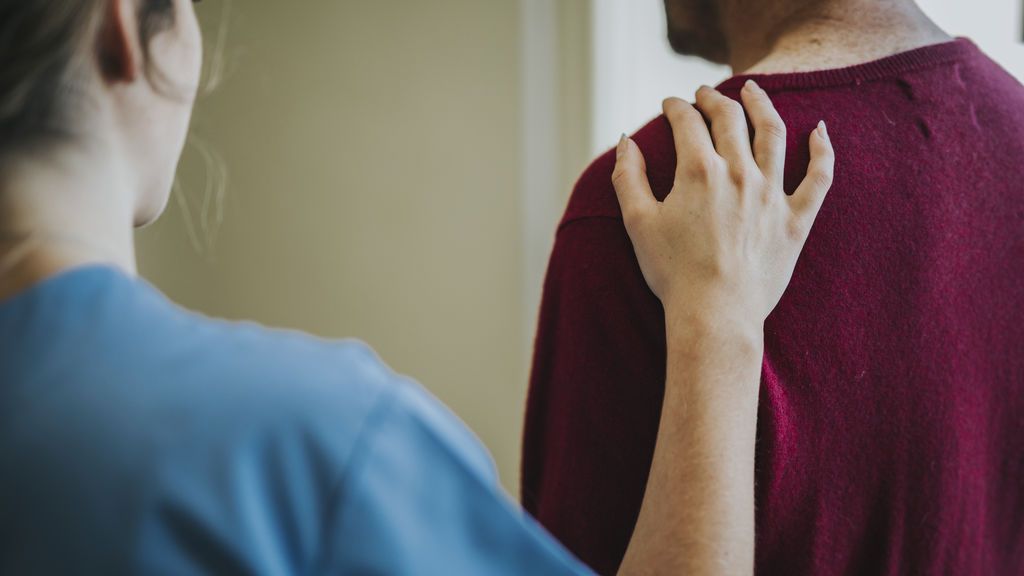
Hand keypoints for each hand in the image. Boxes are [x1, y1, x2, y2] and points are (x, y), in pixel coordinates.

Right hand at [612, 81, 834, 327]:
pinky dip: (823, 151)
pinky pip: (818, 178)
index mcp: (699, 171)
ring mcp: (772, 195)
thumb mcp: (638, 222)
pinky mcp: (796, 220)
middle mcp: (739, 173)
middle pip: (729, 119)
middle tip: (704, 94)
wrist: (715, 315)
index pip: (687, 122)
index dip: (676, 107)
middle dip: (713, 99)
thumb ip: (628, 177)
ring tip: (753, 90)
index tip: (670, 105)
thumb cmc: (672, 273)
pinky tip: (821, 131)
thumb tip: (625, 141)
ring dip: (762, 105)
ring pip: (773, 134)